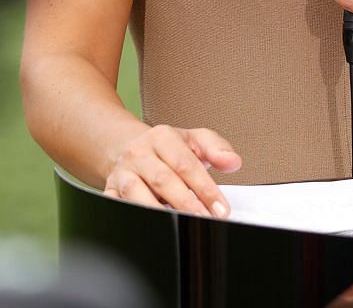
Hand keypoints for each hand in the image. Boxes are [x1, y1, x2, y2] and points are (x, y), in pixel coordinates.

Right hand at [103, 124, 240, 216]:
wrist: (131, 147)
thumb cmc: (168, 148)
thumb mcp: (195, 139)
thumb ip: (217, 148)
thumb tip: (233, 162)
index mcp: (162, 137)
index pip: (187, 165)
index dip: (205, 189)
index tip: (220, 209)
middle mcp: (138, 153)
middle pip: (163, 180)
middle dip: (187, 204)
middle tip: (205, 220)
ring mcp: (121, 173)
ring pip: (136, 194)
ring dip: (159, 212)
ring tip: (180, 225)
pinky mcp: (109, 190)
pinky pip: (116, 205)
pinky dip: (131, 216)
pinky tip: (151, 226)